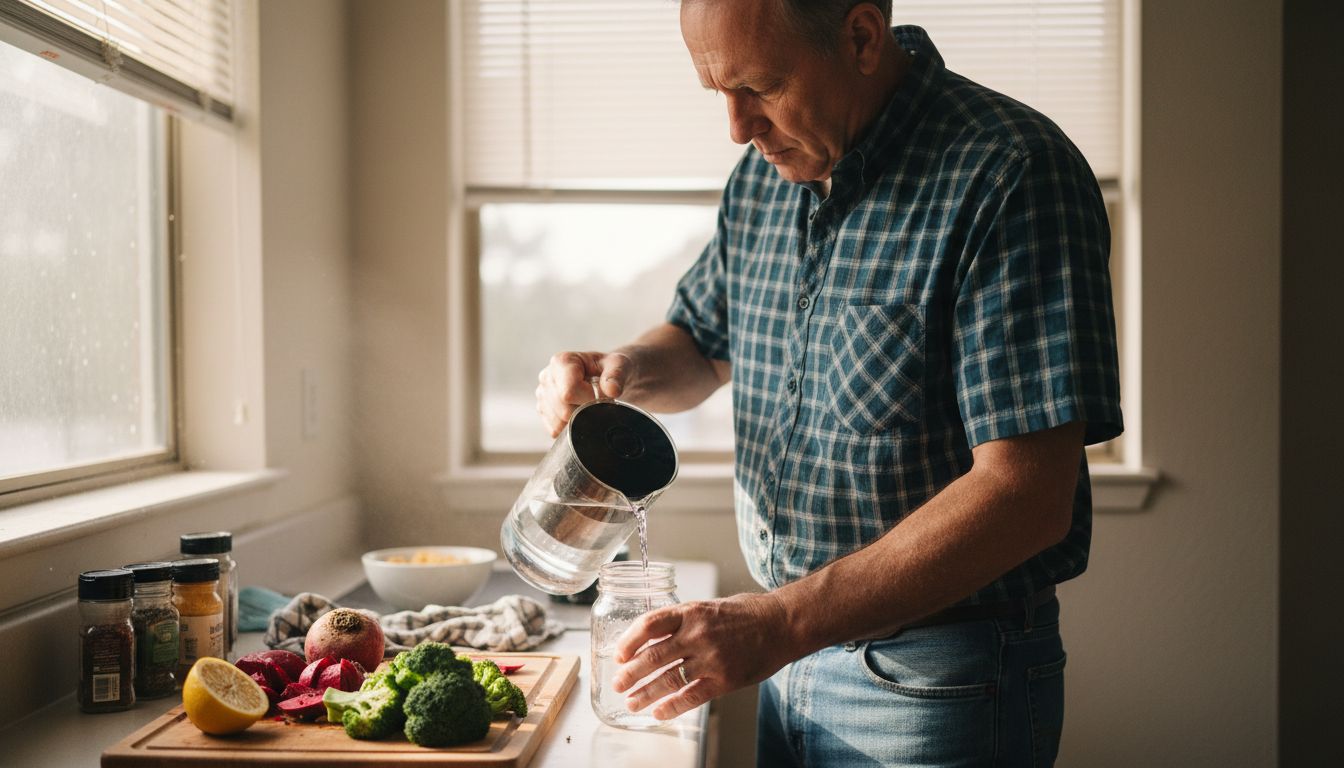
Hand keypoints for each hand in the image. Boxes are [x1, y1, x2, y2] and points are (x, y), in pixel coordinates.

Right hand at [534, 350, 632, 436]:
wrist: (604, 375)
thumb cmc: (609, 368)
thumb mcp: (619, 364)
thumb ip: (617, 374)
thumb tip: (612, 390)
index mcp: (562, 362)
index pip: (568, 393)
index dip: (589, 400)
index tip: (601, 395)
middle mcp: (547, 377)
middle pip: (563, 410)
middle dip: (584, 411)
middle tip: (596, 401)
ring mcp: (542, 395)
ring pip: (558, 422)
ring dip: (578, 419)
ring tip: (587, 404)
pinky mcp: (543, 410)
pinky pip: (554, 429)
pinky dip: (570, 427)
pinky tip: (579, 412)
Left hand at [611, 593, 793, 719]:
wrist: (782, 624)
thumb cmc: (746, 614)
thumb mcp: (709, 607)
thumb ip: (683, 622)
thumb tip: (652, 638)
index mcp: (691, 612)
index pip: (650, 624)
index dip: (629, 640)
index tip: (618, 654)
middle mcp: (698, 634)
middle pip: (654, 656)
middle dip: (631, 673)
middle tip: (618, 684)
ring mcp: (711, 658)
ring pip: (669, 680)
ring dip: (646, 694)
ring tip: (633, 703)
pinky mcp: (725, 679)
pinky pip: (691, 697)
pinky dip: (672, 707)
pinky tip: (659, 712)